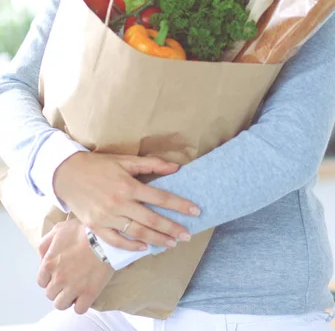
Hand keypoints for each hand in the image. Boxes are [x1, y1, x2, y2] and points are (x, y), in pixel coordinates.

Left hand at [37, 219, 113, 314]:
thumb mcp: (59, 229)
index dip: (51, 278)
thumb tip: (42, 258)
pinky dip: (81, 304)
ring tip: (76, 290)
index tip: (60, 274)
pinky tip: (86, 295)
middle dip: (59, 288)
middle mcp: (59, 278)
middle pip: (50, 294)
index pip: (41, 282)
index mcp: (49, 264)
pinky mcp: (89, 292)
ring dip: (67, 299)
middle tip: (70, 280)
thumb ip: (45, 243)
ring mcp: (74, 287)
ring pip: (61, 305)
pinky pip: (79, 309)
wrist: (107, 236)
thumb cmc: (85, 230)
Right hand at [53, 152, 200, 250]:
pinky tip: (145, 248)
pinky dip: (130, 246)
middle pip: (152, 220)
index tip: (195, 212)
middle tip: (187, 236)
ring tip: (172, 244)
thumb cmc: (99, 165)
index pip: (161, 198)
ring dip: (156, 240)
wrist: (66, 174)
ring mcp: (107, 217)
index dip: (180, 205)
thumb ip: (152, 164)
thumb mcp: (126, 160)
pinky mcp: (95, 226)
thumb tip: (176, 168)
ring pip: (137, 233)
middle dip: (172, 229)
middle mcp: (119, 203)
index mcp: (129, 186)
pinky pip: (116, 240)